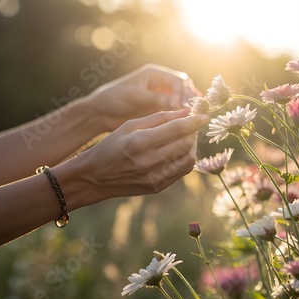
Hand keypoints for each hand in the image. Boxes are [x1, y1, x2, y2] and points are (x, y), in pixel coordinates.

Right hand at [74, 109, 207, 201]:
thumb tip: (185, 112)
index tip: (204, 114)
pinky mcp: (157, 187)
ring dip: (193, 145)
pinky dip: (187, 158)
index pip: (176, 129)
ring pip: (188, 159)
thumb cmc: (111, 146)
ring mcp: (153, 177)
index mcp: (139, 142)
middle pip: (185, 143)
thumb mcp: (130, 125)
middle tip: (193, 124)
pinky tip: (181, 150)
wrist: (94, 177)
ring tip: (187, 137)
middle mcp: (148, 161)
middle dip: (194, 131)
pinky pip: (181, 171)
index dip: (194, 121)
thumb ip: (159, 117)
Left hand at [84, 64, 201, 131]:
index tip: (181, 106)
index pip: (177, 80)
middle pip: (184, 87)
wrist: (100, 113)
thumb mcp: (136, 97)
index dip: (182, 93)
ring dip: (189, 106)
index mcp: (154, 74)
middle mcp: (160, 82)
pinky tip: (186, 122)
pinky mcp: (159, 107)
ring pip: (182, 98)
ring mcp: (161, 95)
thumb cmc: (114, 99)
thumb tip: (179, 104)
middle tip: (193, 111)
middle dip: (190, 98)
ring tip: (193, 117)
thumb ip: (157, 99)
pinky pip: (176, 109)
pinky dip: (182, 114)